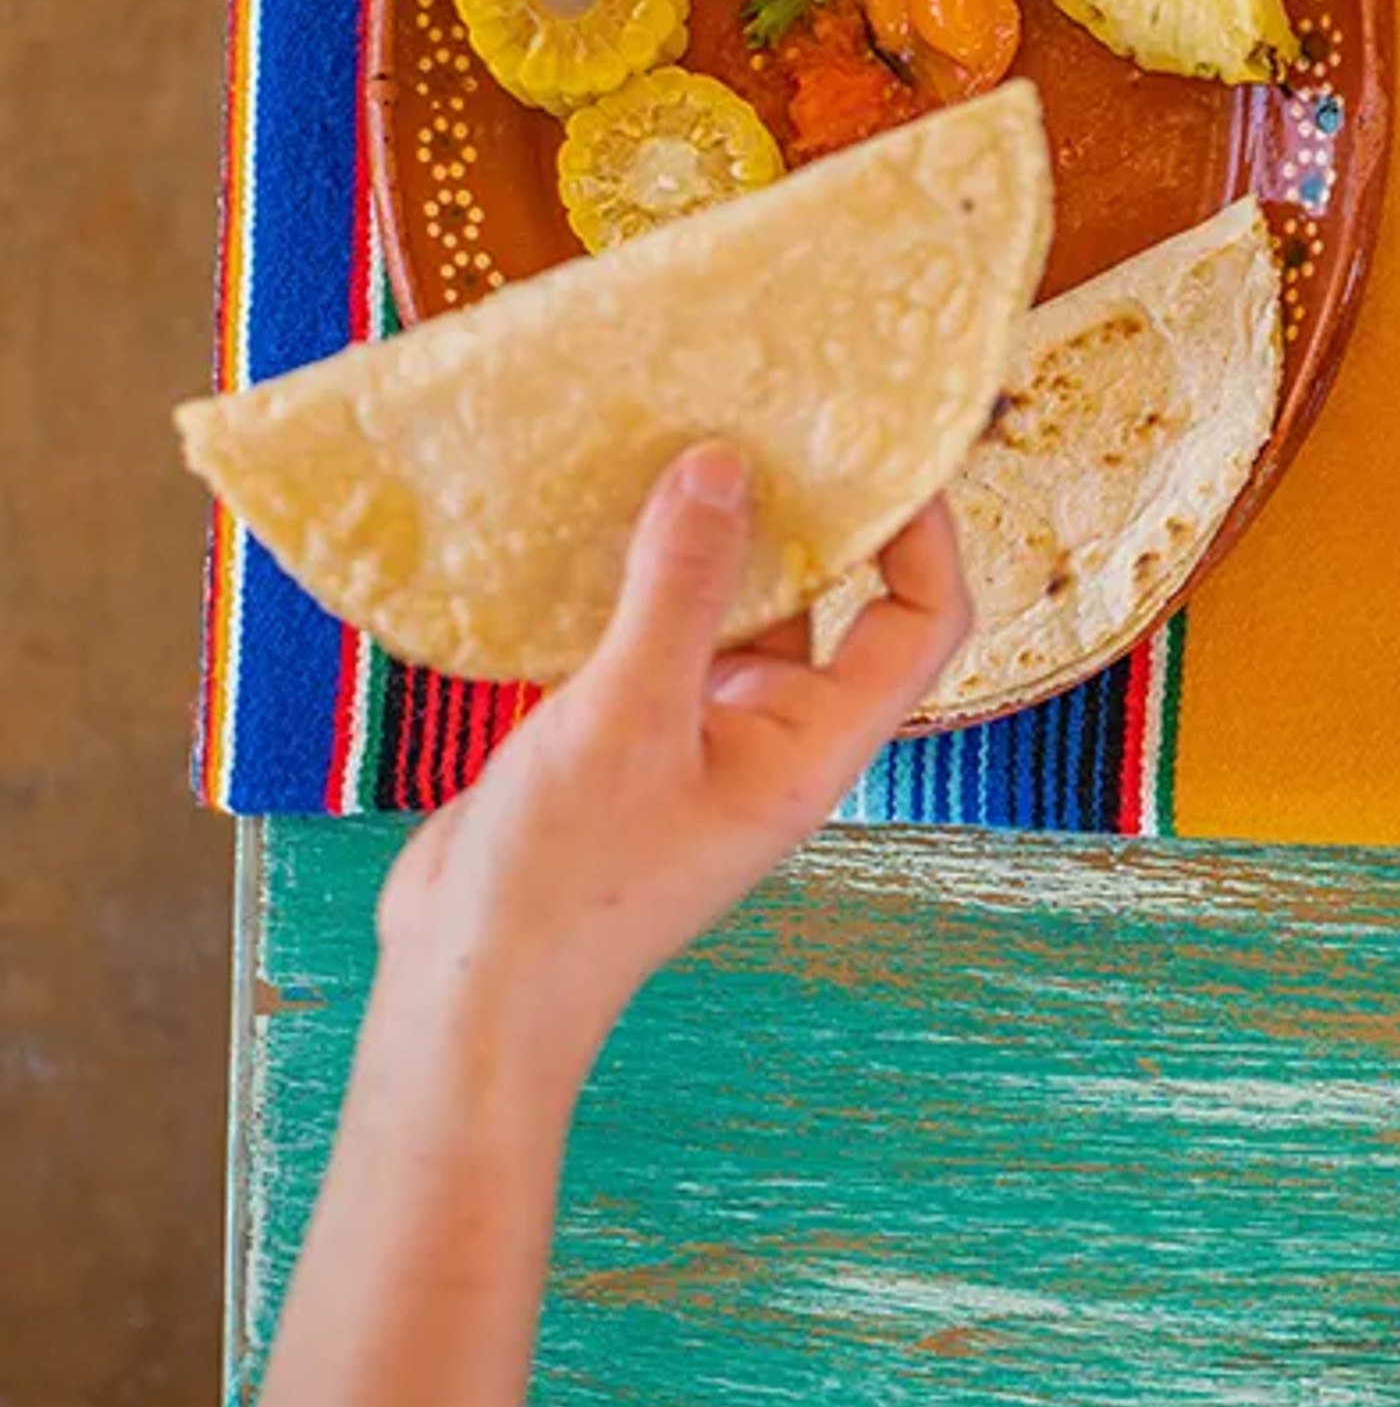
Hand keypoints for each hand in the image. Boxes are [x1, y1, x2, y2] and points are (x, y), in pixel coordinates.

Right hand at [369, 443, 972, 1090]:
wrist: (467, 991)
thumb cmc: (563, 881)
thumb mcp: (622, 718)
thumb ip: (676, 591)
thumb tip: (726, 466)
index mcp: (812, 745)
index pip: (920, 622)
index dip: (925, 535)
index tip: (886, 449)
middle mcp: (774, 735)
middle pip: (837, 602)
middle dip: (820, 515)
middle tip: (787, 415)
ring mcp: (703, 735)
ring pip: (741, 611)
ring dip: (724, 539)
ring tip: (697, 437)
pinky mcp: (630, 733)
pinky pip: (664, 634)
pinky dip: (649, 577)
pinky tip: (610, 513)